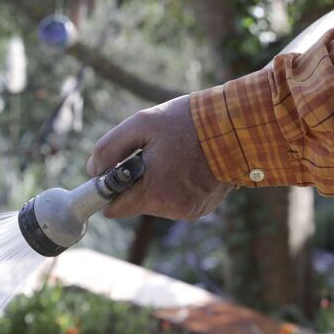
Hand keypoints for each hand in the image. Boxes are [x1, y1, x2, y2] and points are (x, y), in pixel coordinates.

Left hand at [86, 95, 233, 219]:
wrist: (241, 125)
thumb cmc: (189, 122)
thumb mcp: (142, 124)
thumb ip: (110, 148)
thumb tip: (92, 169)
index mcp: (153, 192)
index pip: (114, 209)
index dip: (110, 190)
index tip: (114, 173)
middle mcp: (171, 209)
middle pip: (136, 203)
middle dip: (137, 182)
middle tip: (152, 155)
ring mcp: (190, 211)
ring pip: (157, 202)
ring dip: (158, 183)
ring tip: (176, 155)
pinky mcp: (204, 208)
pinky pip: (177, 200)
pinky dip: (177, 186)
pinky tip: (190, 165)